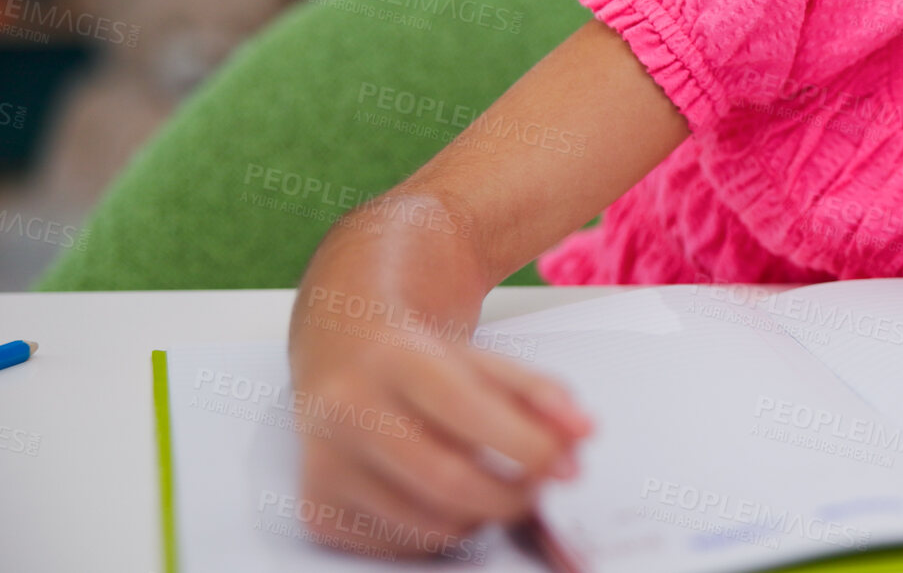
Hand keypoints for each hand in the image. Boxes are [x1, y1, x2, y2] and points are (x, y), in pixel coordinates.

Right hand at [287, 314, 593, 557]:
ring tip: (487, 485)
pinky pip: (402, 548)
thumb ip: (540, 392)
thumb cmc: (420, 361)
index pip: (466, 410)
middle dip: (512, 497)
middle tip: (539, 489)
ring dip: (479, 517)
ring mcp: (326, 465)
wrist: (342, 354)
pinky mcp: (318, 510)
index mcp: (394, 360)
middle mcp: (348, 411)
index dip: (525, 445)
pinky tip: (438, 496)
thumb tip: (584, 433)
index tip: (568, 466)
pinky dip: (439, 531)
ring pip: (430, 525)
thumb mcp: (483, 360)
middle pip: (447, 480)